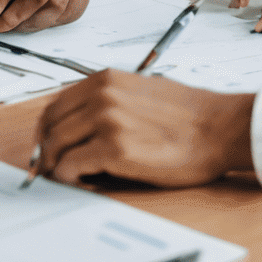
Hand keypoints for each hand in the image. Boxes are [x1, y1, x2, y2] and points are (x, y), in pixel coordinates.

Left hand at [36, 71, 254, 186]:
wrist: (217, 127)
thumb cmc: (185, 115)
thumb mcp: (138, 92)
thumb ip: (106, 102)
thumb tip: (78, 127)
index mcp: (105, 79)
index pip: (56, 104)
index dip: (46, 129)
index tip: (46, 145)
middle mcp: (101, 95)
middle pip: (50, 124)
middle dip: (45, 149)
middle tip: (47, 168)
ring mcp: (107, 121)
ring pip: (56, 145)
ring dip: (53, 165)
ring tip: (63, 177)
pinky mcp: (115, 150)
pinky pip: (72, 167)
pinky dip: (67, 177)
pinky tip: (79, 182)